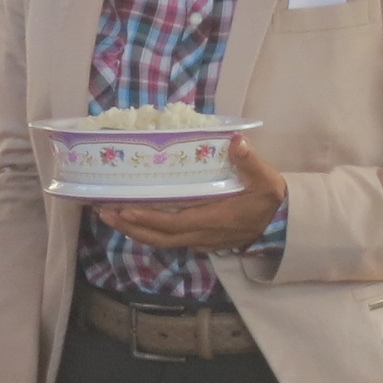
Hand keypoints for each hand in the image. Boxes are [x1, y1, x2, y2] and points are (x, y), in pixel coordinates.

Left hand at [92, 138, 287, 252]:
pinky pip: (167, 239)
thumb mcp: (266, 181)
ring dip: (133, 230)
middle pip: (158, 237)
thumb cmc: (269, 201)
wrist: (279, 224)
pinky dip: (147, 231)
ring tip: (109, 214)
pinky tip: (131, 219)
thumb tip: (237, 141)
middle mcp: (201, 234)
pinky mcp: (198, 240)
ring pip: (160, 241)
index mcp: (214, 219)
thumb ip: (250, 162)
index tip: (125, 209)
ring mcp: (199, 240)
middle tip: (103, 211)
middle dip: (129, 227)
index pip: (174, 223)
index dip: (149, 219)